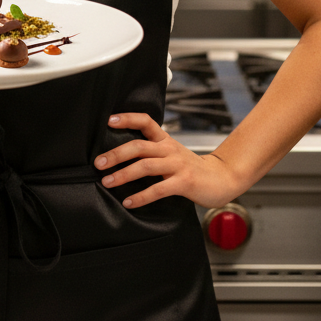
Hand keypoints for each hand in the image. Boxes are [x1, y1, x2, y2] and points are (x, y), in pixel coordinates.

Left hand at [94, 112, 243, 209]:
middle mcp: (169, 149)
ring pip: (145, 166)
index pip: (146, 121)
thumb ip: (152, 151)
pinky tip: (128, 202)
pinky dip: (141, 196)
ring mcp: (177, 165)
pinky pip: (158, 189)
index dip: (128, 118)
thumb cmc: (191, 168)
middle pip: (139, 146)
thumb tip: (120, 155)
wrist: (221, 179)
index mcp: (165, 140)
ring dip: (123, 174)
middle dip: (116, 154)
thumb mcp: (172, 153)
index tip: (109, 120)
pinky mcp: (184, 182)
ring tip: (107, 182)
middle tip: (98, 163)